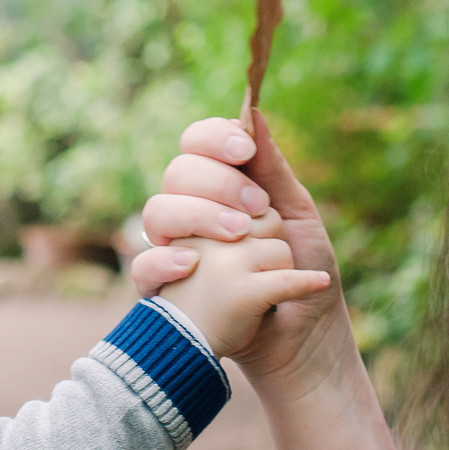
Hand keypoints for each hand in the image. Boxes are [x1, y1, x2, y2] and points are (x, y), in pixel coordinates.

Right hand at [131, 111, 346, 384]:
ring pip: (157, 212)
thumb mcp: (297, 215)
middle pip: (177, 173)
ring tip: (238, 236)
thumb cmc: (303, 270)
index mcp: (220, 187)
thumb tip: (253, 113)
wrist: (305, 336)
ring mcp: (177, 249)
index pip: (197, 144)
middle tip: (255, 209)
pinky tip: (192, 266)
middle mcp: (192, 212)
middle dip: (216, 182)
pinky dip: (165, 263)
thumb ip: (273, 169)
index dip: (213, 139)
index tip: (244, 152)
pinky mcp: (167, 290)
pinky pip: (143, 268)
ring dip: (197, 217)